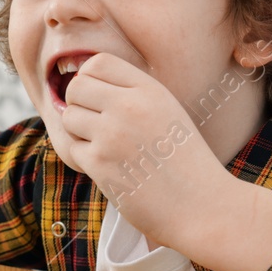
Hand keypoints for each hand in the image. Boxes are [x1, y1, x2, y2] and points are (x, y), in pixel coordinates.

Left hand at [56, 52, 229, 250]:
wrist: (202, 207)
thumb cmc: (185, 163)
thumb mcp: (168, 112)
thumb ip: (132, 95)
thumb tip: (82, 83)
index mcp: (150, 90)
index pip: (97, 63)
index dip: (90, 79)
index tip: (99, 99)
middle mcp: (129, 106)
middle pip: (76, 87)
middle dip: (79, 104)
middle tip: (96, 124)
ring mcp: (112, 135)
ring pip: (69, 117)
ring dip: (80, 133)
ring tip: (106, 147)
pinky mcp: (100, 164)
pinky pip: (73, 149)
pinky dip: (86, 159)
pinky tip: (111, 168)